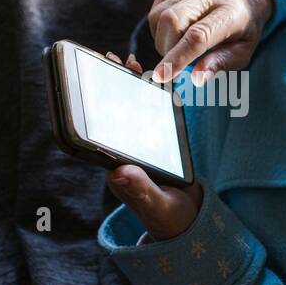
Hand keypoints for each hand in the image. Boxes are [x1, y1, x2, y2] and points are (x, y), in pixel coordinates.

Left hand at [103, 51, 203, 239]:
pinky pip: (149, 119)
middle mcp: (125, 157)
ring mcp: (139, 151)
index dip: (96, 107)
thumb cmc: (171, 219)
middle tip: (112, 59)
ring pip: (131, 115)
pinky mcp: (155, 147)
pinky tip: (153, 80)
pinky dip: (149, 99)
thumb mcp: (157, 204)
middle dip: (111, 88)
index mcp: (118, 169)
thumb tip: (117, 172)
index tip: (98, 80)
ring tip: (131, 63)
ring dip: (129, 88)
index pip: (100, 133)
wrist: (189, 224)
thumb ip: (140, 189)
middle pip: (113, 117)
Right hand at [147, 0, 272, 83]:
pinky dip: (159, 29)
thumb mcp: (243, 52)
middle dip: (166, 48)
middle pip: (172, 20)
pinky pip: (155, 10)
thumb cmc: (243, 28)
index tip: (161, 76)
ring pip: (159, 16)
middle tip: (176, 61)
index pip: (198, 36)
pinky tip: (175, 32)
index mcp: (230, 13)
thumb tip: (197, 79)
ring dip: (162, 40)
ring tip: (179, 45)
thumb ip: (221, 64)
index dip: (177, 57)